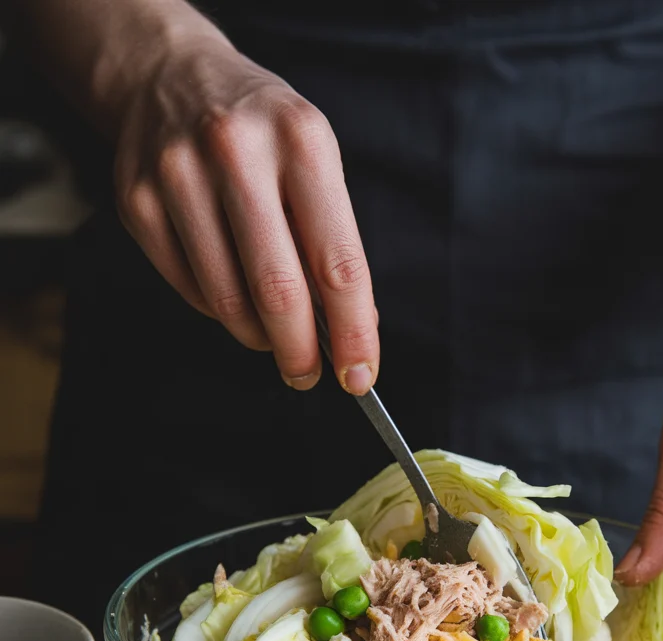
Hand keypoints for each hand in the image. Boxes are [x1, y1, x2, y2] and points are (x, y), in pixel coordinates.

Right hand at [114, 36, 377, 391]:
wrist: (172, 76)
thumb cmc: (262, 133)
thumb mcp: (314, 160)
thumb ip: (332, 240)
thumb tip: (350, 327)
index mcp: (301, 141)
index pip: (337, 263)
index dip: (352, 332)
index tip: (359, 376)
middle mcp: (237, 152)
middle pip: (278, 291)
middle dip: (299, 352)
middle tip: (308, 375)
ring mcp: (178, 176)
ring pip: (227, 300)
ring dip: (258, 336)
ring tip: (272, 335)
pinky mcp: (137, 201)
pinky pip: (190, 290)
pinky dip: (219, 310)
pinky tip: (232, 292)